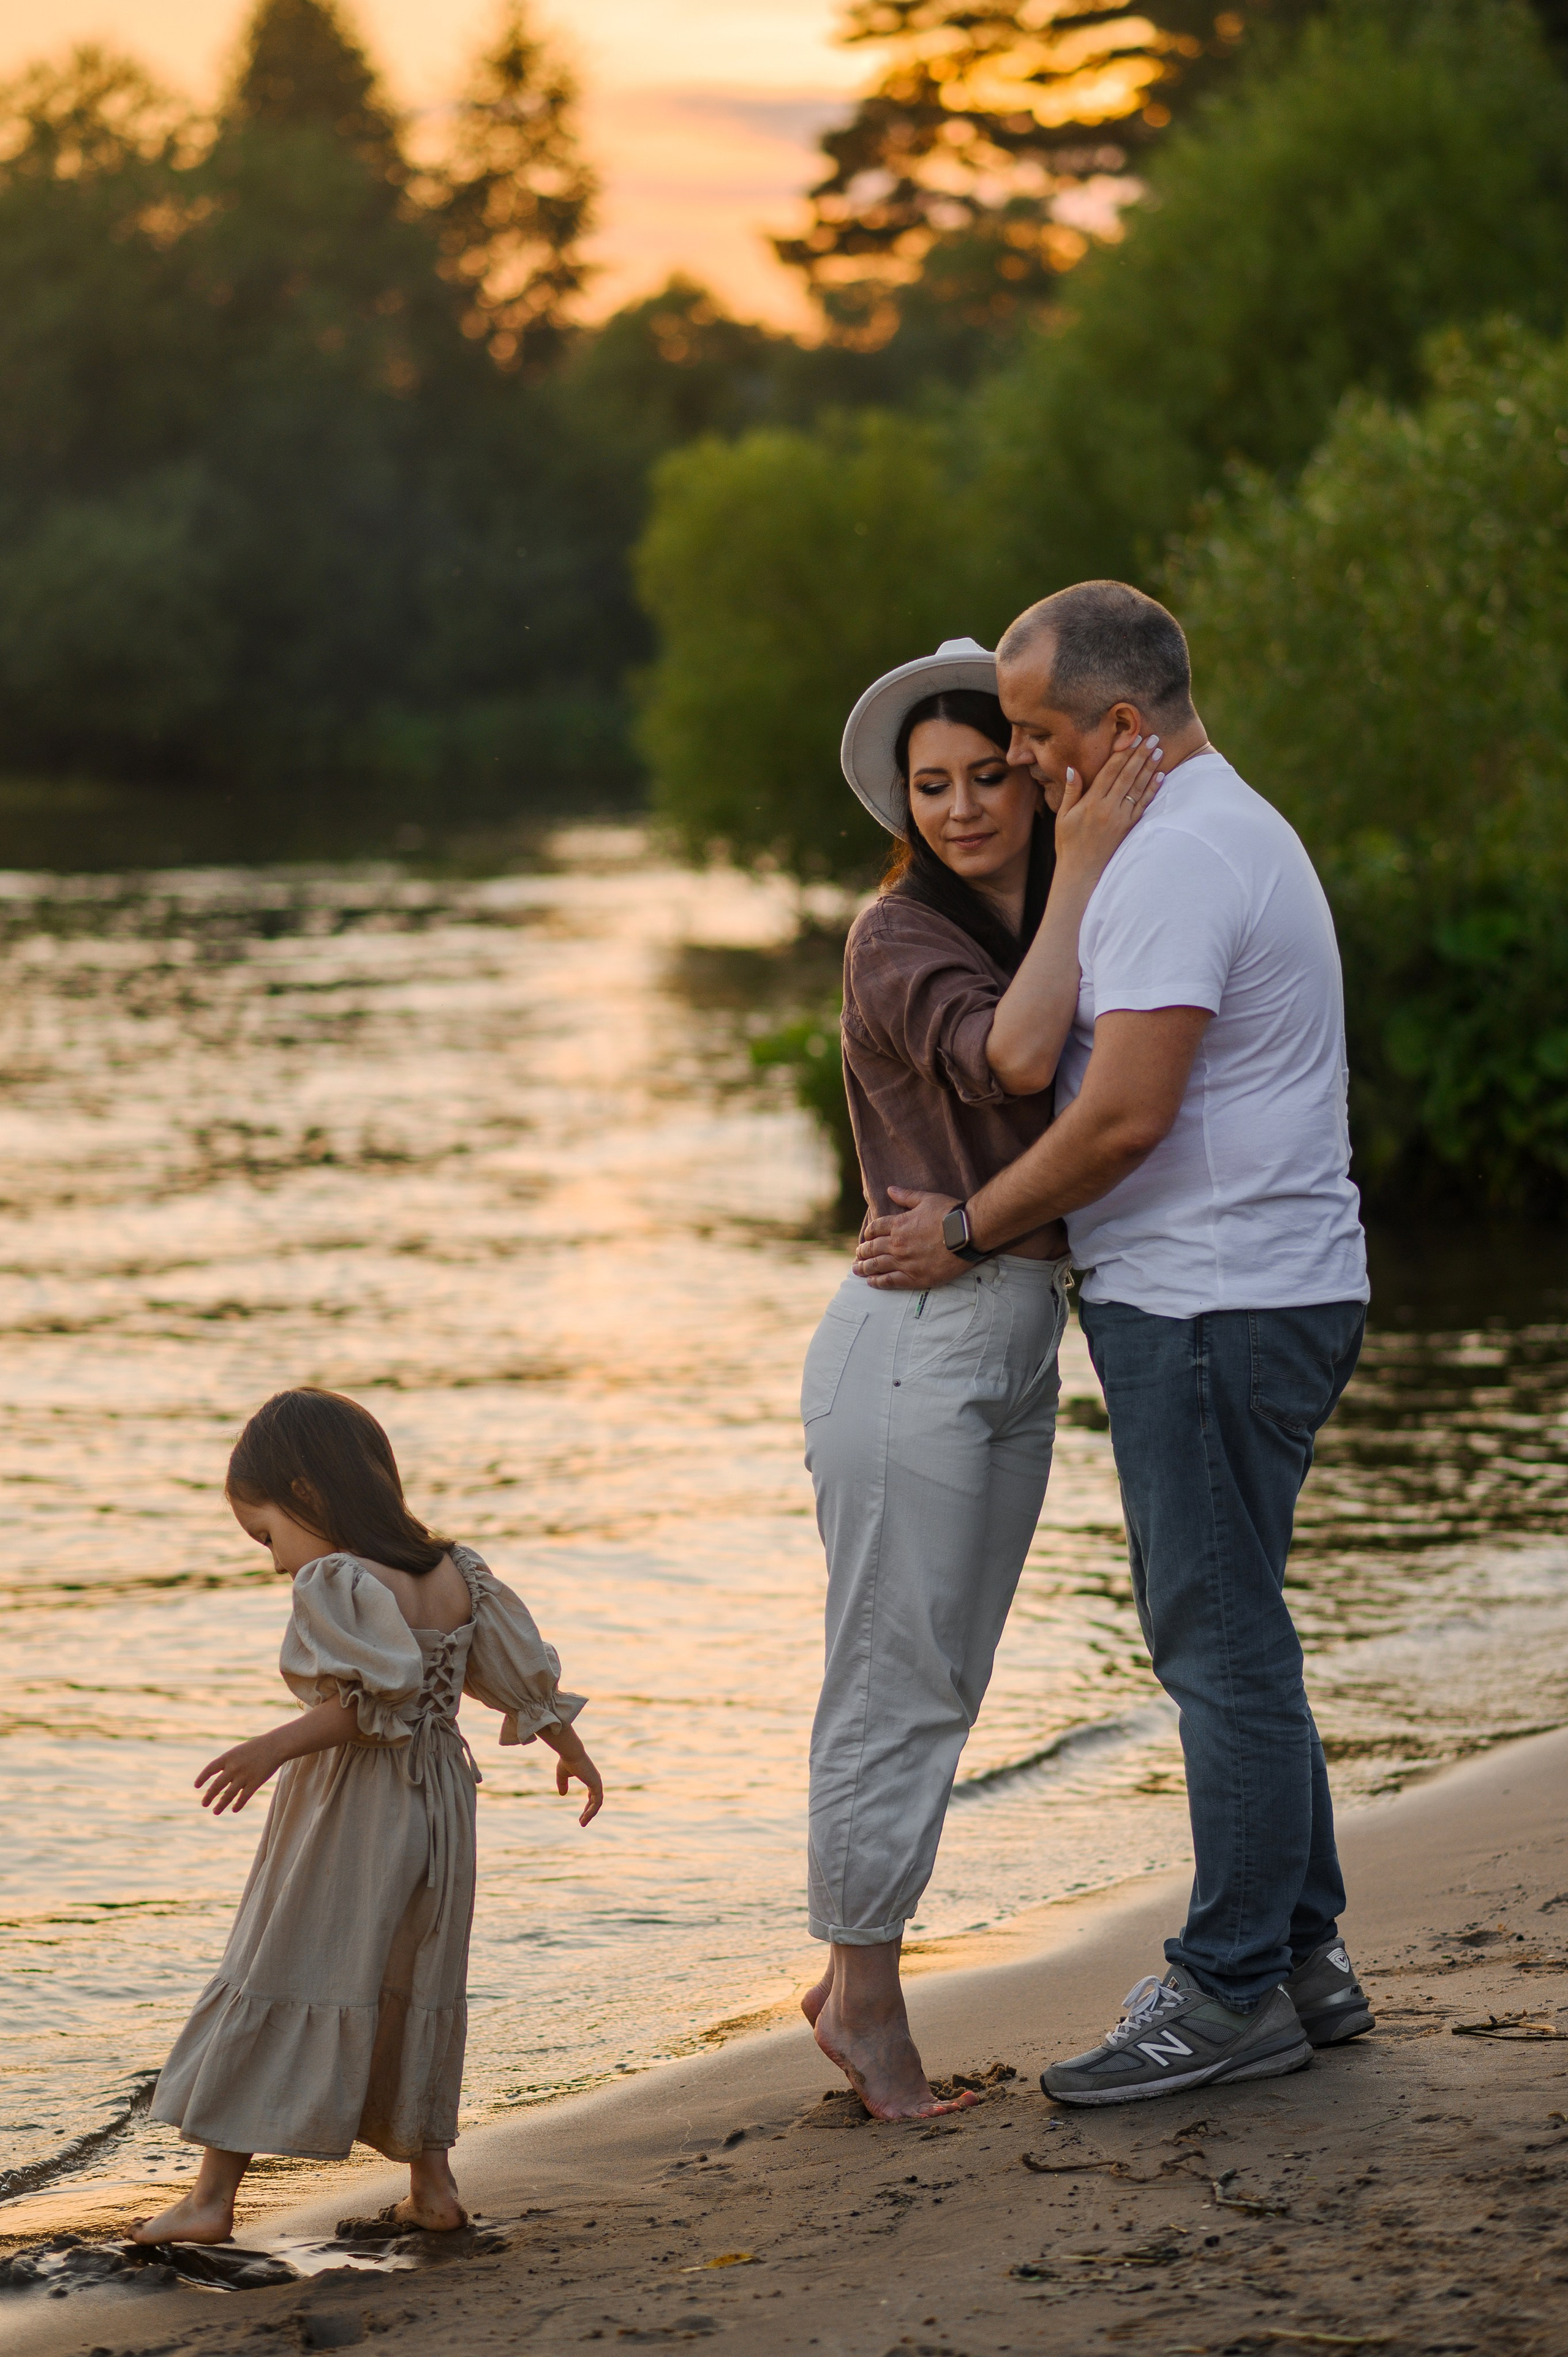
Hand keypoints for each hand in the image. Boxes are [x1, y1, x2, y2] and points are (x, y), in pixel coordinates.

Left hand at [196, 1733, 285, 1815]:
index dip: (202, 1778)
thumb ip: (228, 1763)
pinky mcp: (255, 1782)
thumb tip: (220, 1780)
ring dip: (221, 1804)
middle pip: (217, 1785)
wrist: (276, 1745)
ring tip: (215, 1811)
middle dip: (209, 1796)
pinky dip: (238, 1804)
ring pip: (229, 1794)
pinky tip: (234, 1809)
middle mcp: (234, 1767)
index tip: (196, 1786)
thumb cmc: (256, 1747)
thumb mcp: (238, 1751)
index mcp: (228, 1757)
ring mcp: (244, 1776)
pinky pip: (244, 1797)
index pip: (210, 1769)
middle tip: (204, 1804)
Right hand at [541, 1722, 603, 1824]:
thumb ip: (563, 1784)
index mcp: (590, 1778)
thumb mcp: (562, 1775)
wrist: (570, 1753)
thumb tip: (562, 1794)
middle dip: (589, 1812)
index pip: (592, 1796)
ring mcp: (597, 1783)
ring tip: (582, 1823)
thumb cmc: (567, 1761)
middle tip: (582, 1822)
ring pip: (597, 1804)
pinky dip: (591, 1811)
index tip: (582, 1816)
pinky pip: (597, 1802)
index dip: (588, 1806)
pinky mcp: (596, 1785)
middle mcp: (596, 1781)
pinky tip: (585, 1818)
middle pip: (595, 1802)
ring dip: (590, 1814)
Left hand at [852, 1187, 963, 1289]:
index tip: (865, 1237)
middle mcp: (897, 1244)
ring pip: (877, 1265)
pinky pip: (890, 1281)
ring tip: (857, 1269)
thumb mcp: (926, 1199)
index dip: (868, 1233)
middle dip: (863, 1252)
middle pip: (872, 1248)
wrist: (967, 1234)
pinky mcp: (914, 1277)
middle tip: (858, 1255)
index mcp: (899, 1224)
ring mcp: (904, 1262)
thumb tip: (890, 1189)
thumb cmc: (949, 1214)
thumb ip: (906, 1196)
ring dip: (864, 1267)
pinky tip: (871, 1282)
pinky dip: (878, 1282)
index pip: (875, 1229)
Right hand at [1053, 735, 1163, 883]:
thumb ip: (1071, 792)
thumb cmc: (1069, 844)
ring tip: (1158, 751)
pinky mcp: (1129, 828)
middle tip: (1152, 738)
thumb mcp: (1064, 816)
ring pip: (1137, 788)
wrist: (1082, 872)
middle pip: (1127, 776)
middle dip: (1140, 755)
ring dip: (1149, 768)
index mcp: (1091, 803)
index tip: (1131, 738)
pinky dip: (1152, 790)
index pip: (1109, 772)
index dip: (1122, 754)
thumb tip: (1073, 768)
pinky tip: (1160, 776)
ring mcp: (1120, 818)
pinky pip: (1143, 805)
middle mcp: (1108, 808)